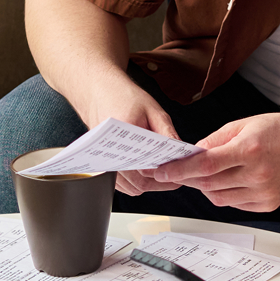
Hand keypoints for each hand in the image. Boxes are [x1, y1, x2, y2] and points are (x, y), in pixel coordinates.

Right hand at [82, 78, 183, 195]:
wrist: (98, 92)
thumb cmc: (125, 98)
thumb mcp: (153, 110)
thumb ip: (167, 133)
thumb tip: (181, 154)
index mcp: (123, 133)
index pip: (145, 166)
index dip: (165, 173)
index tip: (179, 173)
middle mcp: (109, 151)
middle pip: (139, 183)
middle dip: (160, 182)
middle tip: (176, 178)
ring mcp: (104, 161)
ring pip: (132, 187)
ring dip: (150, 184)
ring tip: (165, 175)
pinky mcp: (104, 166)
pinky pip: (123, 184)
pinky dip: (138, 183)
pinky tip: (150, 172)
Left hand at [152, 113, 279, 211]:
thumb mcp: (246, 124)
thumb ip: (215, 140)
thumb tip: (191, 154)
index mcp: (250, 149)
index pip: (205, 164)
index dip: (180, 170)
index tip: (162, 171)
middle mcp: (257, 174)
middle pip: (209, 183)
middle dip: (190, 177)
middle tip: (180, 170)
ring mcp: (263, 192)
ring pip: (218, 197)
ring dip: (207, 186)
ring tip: (210, 173)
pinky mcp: (267, 205)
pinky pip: (233, 204)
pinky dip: (224, 194)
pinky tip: (231, 181)